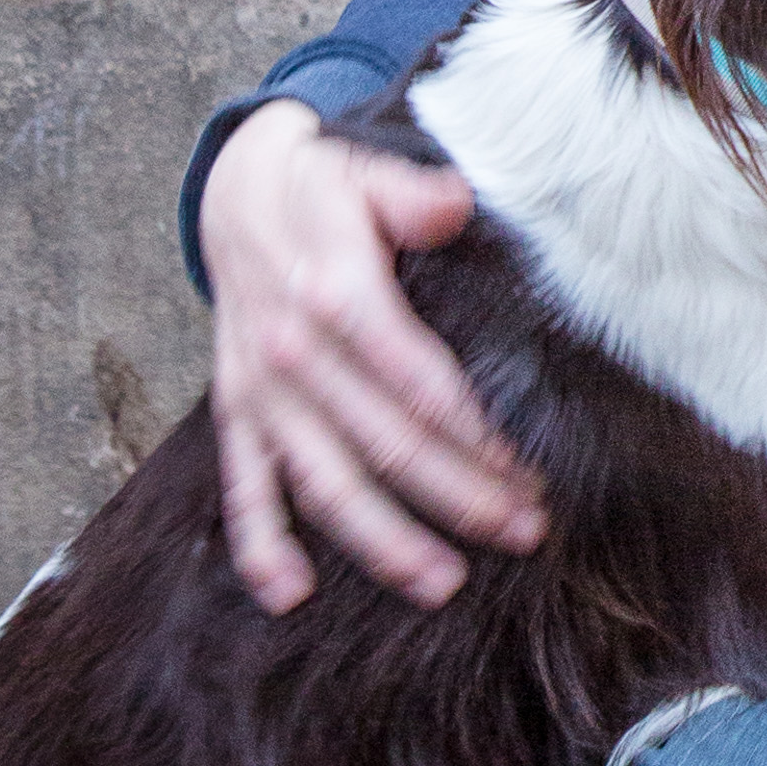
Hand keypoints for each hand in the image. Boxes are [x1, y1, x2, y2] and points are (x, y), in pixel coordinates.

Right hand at [195, 98, 540, 616]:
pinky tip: (291, 595)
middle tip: (525, 534)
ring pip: (322, 481)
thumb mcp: (368, 170)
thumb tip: (452, 199)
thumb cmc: (325, 186)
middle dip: (458, 496)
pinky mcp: (236, 411)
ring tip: (442, 585)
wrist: (236, 190)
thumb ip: (410, 193)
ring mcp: (261, 390)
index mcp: (334, 290)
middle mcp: (293, 351)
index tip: (530, 471)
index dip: (474, 432)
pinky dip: (259, 544)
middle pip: (384, 442)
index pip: (416, 378)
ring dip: (381, 540)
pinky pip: (243, 486)